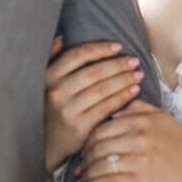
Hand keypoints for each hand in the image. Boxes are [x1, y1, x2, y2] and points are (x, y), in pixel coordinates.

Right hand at [44, 37, 144, 176]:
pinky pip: (107, 107)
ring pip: (103, 89)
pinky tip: (134, 91)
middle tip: (134, 61)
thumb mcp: (43, 82)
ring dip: (125, 80)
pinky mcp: (81, 127)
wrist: (46, 143)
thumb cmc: (49, 107)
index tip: (118, 46)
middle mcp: (57, 91)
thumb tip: (61, 37)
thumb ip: (50, 58)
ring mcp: (69, 110)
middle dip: (118, 64)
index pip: (79, 55)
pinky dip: (123, 97)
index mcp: (49, 76)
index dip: (101, 48)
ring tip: (138, 74)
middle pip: (95, 72)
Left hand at [75, 99, 181, 181]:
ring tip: (80, 178)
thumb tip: (113, 112)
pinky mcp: (141, 181)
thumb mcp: (163, 118)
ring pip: (100, 164)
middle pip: (98, 145)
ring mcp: (139, 159)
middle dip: (84, 157)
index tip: (84, 148)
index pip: (103, 127)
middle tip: (79, 165)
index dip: (88, 139)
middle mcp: (139, 137)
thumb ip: (138, 109)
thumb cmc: (180, 146)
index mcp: (142, 121)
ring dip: (86, 173)